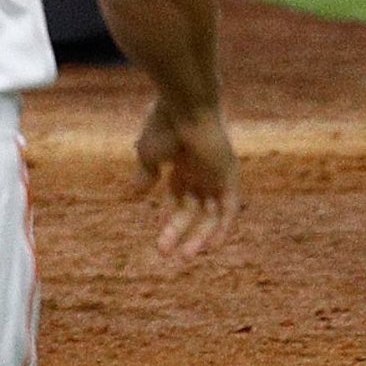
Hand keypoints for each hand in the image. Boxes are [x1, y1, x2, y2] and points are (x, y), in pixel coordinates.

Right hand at [136, 101, 240, 261]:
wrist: (186, 107)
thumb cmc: (164, 125)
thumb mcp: (148, 154)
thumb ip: (145, 173)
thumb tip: (136, 193)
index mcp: (182, 162)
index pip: (178, 197)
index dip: (168, 218)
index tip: (158, 239)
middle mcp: (202, 169)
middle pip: (193, 207)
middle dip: (177, 230)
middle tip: (163, 252)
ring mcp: (217, 173)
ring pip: (211, 212)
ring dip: (200, 235)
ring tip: (185, 257)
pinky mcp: (229, 176)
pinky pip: (230, 208)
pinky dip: (223, 227)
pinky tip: (211, 247)